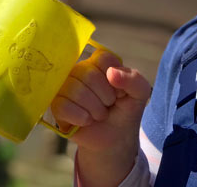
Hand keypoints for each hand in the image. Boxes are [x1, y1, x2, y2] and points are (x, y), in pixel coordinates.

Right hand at [51, 50, 150, 185]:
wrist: (116, 137)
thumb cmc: (126, 110)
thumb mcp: (140, 93)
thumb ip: (134, 80)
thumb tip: (111, 73)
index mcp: (99, 63)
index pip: (103, 59)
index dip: (115, 79)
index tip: (119, 91)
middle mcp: (80, 70)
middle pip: (88, 75)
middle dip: (105, 97)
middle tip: (108, 106)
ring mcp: (66, 87)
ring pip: (75, 90)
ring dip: (94, 109)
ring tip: (98, 114)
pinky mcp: (56, 105)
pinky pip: (63, 106)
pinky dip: (81, 117)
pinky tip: (87, 121)